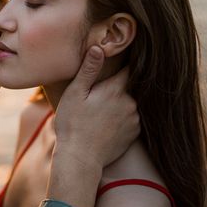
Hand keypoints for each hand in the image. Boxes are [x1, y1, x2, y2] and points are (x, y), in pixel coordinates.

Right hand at [55, 46, 139, 172]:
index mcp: (115, 90)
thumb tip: (99, 47)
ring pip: (130, 104)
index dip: (125, 63)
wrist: (80, 159)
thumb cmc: (72, 125)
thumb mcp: (75, 94)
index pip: (129, 68)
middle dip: (117, 88)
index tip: (123, 60)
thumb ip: (89, 70)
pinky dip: (123, 120)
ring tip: (101, 113)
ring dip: (120, 105)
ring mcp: (134, 119)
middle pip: (128, 88)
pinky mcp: (134, 134)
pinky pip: (132, 120)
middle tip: (99, 96)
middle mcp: (130, 103)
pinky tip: (107, 125)